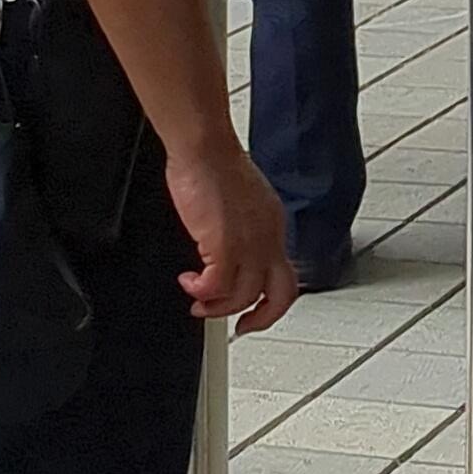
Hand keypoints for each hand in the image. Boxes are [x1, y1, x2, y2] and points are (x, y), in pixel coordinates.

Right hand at [164, 135, 295, 331]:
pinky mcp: (224, 246)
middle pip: (282, 294)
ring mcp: (249, 243)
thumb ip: (240, 225)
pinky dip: (201, 292)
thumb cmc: (214, 162)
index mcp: (273, 224)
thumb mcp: (239, 199)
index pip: (283, 271)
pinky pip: (216, 287)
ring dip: (219, 307)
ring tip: (199, 301)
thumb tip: (226, 244)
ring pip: (244, 296)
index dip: (269, 295)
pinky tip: (188, 283)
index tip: (253, 305)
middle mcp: (268, 236)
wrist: (204, 146)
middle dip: (262, 317)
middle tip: (240, 326)